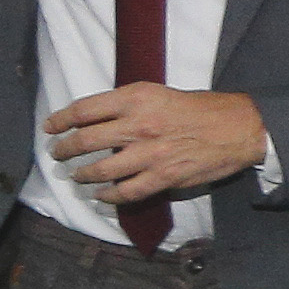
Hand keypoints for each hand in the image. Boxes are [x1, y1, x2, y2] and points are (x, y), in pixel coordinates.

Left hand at [44, 85, 269, 205]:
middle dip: (64, 150)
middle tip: (57, 154)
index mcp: (136, 98)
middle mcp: (138, 125)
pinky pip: (127, 192)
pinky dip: (109, 196)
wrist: (237, 128)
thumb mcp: (159, 93)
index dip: (60, 120)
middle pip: (85, 141)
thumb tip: (99, 119)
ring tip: (76, 176)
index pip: (84, 110)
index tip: (50, 127)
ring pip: (101, 170)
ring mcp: (150, 154)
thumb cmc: (201, 107)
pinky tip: (102, 195)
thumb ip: (129, 104)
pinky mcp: (164, 177)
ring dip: (83, 175)